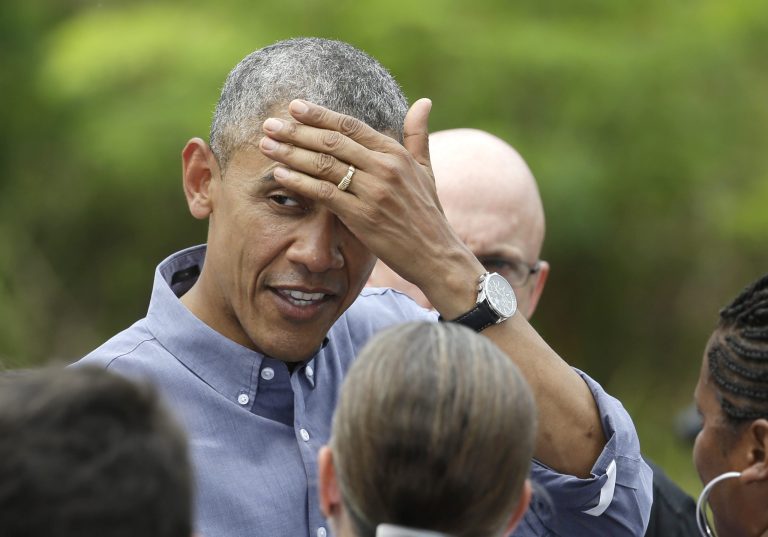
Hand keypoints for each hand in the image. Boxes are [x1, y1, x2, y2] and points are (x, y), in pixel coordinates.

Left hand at [259, 99, 482, 317]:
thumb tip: (424, 102)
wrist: (436, 254)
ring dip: (291, 153)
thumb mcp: (426, 170)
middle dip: (296, 131)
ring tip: (266, 144)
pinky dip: (299, 182)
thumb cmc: (428, 214)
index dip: (320, 114)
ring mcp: (373, 192)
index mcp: (395, 153)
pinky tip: (280, 174)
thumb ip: (418, 136)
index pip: (351, 126)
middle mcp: (384, 168)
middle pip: (332, 141)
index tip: (295, 106)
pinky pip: (324, 193)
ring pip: (323, 164)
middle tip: (269, 123)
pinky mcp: (363, 217)